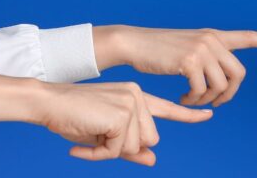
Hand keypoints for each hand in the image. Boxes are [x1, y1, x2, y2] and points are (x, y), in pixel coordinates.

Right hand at [38, 82, 212, 164]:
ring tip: (89, 135)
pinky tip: (81, 143)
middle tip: (96, 138)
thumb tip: (153, 160)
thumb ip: (130, 147)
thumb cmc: (73, 118)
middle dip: (123, 148)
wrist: (47, 103)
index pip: (168, 108)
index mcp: (136, 97)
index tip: (208, 114)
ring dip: (110, 151)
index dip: (189, 115)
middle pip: (150, 139)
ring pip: (136, 145)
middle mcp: (137, 96)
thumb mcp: (105, 136)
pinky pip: (118, 149)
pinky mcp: (121, 114)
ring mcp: (131, 102)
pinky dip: (99, 154)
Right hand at [94, 26, 256, 106]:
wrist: (135, 43)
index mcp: (214, 36)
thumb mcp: (190, 48)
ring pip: (220, 86)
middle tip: (215, 103)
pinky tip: (183, 98)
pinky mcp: (189, 61)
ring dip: (207, 99)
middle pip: (238, 74)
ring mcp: (202, 49)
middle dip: (229, 94)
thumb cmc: (160, 51)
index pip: (247, 37)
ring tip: (192, 99)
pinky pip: (201, 90)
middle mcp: (212, 40)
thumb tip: (225, 78)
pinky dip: (193, 99)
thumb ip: (209, 57)